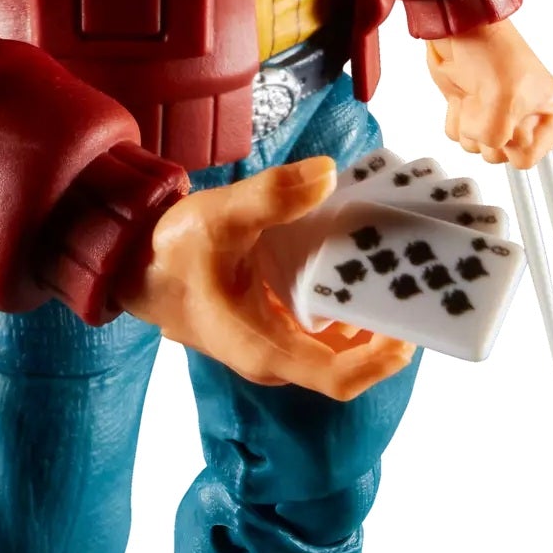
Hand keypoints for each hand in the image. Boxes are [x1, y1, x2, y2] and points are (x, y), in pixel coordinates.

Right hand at [116, 156, 415, 399]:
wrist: (134, 261)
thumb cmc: (172, 250)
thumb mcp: (219, 217)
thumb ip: (271, 196)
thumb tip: (327, 175)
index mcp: (263, 350)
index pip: (336, 378)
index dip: (380, 361)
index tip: (411, 329)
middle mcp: (275, 355)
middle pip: (347, 360)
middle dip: (387, 328)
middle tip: (419, 285)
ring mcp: (275, 342)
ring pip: (338, 341)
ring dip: (370, 313)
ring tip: (401, 269)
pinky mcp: (273, 323)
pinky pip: (323, 322)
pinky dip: (347, 298)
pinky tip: (362, 261)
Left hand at [425, 19, 552, 168]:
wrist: (461, 30)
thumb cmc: (494, 51)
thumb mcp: (505, 97)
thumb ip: (498, 135)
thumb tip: (486, 144)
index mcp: (552, 118)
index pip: (527, 157)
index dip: (510, 138)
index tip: (510, 110)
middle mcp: (528, 122)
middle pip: (500, 156)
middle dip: (486, 129)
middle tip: (490, 100)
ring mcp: (499, 119)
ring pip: (476, 147)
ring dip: (469, 122)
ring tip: (477, 94)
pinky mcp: (473, 114)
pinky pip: (458, 135)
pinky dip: (455, 116)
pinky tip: (463, 95)